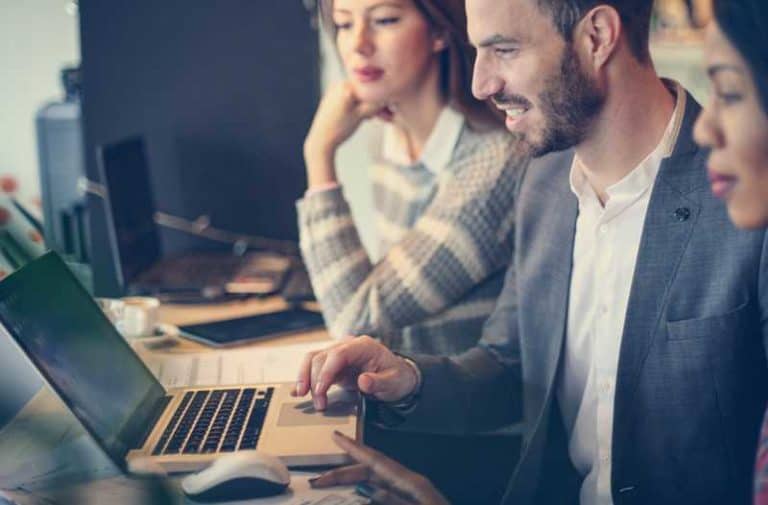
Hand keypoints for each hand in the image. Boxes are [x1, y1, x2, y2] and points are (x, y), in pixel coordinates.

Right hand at [292, 335, 417, 409]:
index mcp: (363, 346)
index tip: (321, 390)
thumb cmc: (396, 377)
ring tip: (302, 395)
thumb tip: (364, 381)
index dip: (326, 372)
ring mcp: (339, 353)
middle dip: (315, 381)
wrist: (397, 376)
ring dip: (305, 377)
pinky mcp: (334, 364)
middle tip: (319, 404)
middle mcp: (348, 346)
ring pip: (313, 359)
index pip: (338, 354)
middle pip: (321, 357)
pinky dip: (305, 377)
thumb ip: (379, 382)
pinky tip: (298, 390)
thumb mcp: (394, 382)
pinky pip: (314, 367)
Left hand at [303, 81, 386, 187]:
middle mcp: (339, 85)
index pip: (371, 89)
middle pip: (365, 92)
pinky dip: (359, 108)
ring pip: (359, 98)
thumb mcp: (361, 115)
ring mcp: (335, 92)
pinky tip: (366, 118)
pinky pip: (351, 100)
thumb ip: (375, 103)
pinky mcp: (333, 99)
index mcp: (346, 87)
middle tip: (388, 117)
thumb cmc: (341, 128)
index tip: (391, 111)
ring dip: (369, 107)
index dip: (383, 100)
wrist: (321, 140)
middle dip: (377, 104)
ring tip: (377, 120)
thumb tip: (389, 95)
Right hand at [309, 431, 449, 504]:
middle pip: (370, 474)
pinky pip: (385, 496)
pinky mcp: (411, 501)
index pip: (376, 461)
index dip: (355, 449)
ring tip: (331, 488)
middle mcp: (409, 485)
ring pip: (376, 487)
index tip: (336, 436)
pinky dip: (369, 496)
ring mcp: (410, 494)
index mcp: (411, 483)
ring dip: (354, 486)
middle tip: (318, 479)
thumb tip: (367, 490)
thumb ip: (392, 500)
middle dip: (344, 475)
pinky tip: (357, 498)